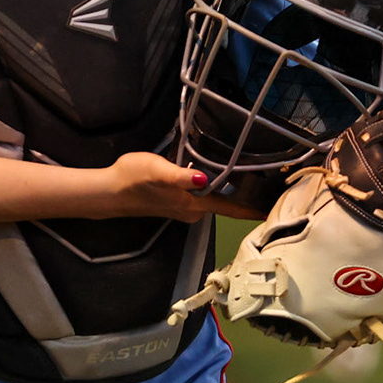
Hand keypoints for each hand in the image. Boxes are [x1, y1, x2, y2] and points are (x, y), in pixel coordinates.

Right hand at [99, 153, 264, 221]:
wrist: (110, 191)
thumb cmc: (134, 178)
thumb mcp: (158, 171)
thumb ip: (181, 177)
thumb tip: (203, 180)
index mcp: (192, 204)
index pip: (229, 209)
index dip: (250, 210)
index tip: (272, 210)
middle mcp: (192, 210)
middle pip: (225, 205)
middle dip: (244, 198)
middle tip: (268, 183)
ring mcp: (183, 208)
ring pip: (212, 200)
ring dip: (227, 192)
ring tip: (249, 178)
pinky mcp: (174, 202)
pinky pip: (200, 197)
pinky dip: (211, 189)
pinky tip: (213, 175)